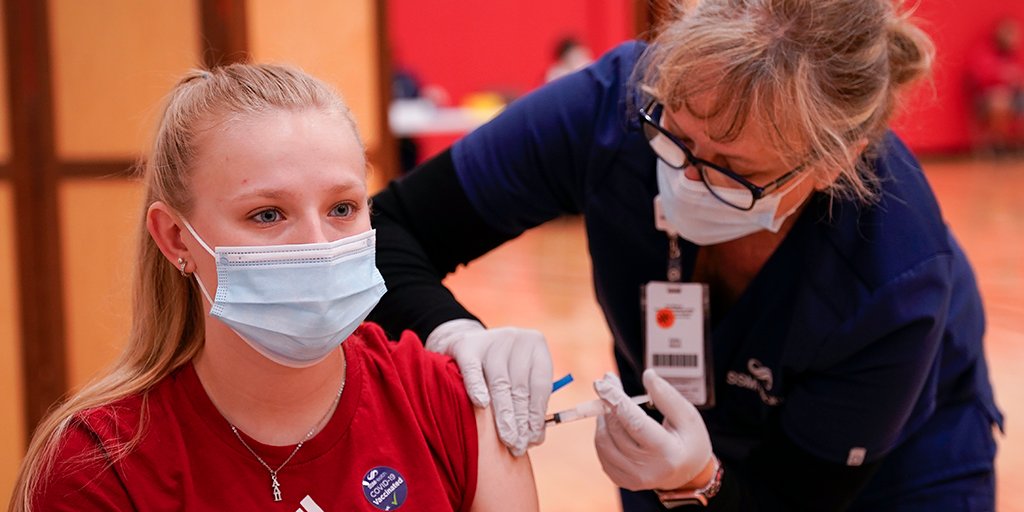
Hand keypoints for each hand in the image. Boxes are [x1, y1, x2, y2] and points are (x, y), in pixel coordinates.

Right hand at [425, 319, 552, 455]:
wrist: (466, 343)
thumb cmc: (499, 368)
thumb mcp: (519, 375)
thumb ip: (528, 399)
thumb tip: (534, 438)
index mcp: (536, 344)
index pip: (540, 385)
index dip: (537, 415)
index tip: (534, 439)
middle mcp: (516, 338)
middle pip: (520, 387)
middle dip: (520, 421)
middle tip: (519, 446)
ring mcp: (492, 340)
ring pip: (500, 383)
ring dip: (504, 416)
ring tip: (508, 439)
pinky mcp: (466, 346)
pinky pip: (473, 370)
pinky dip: (477, 388)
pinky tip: (481, 405)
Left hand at [593, 369, 712, 490]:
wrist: (688, 473)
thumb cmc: (690, 441)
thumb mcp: (688, 416)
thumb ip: (667, 396)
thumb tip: (647, 375)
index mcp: (667, 454)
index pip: (635, 423)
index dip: (616, 401)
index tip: (602, 383)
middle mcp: (647, 470)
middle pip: (616, 430)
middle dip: (608, 402)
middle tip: (608, 381)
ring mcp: (632, 479)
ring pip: (603, 441)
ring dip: (604, 417)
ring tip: (614, 404)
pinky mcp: (621, 480)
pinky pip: (602, 452)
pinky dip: (604, 433)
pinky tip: (615, 423)